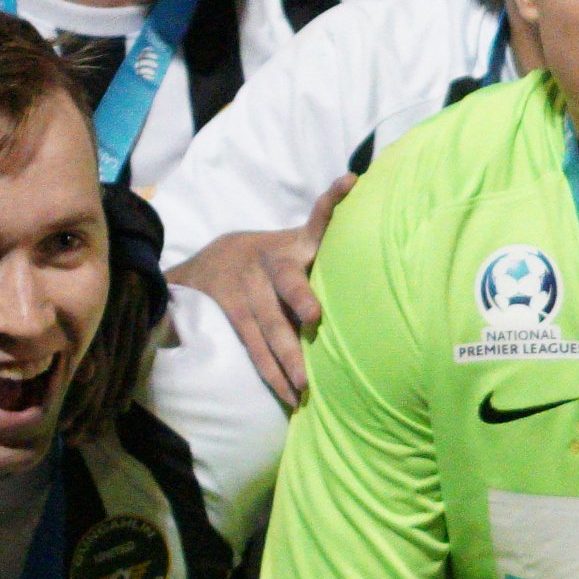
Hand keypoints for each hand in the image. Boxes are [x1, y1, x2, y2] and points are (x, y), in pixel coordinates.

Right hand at [168, 179, 349, 406]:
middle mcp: (270, 264)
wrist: (211, 262)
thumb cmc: (276, 258)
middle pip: (286, 280)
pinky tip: (288, 395)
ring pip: (266, 325)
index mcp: (295, 245)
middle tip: (315, 317)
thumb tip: (368, 204)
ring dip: (286, 357)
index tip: (349, 183)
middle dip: (300, 297)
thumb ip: (329, 234)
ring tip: (305, 385)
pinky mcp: (231, 316)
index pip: (319, 218)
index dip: (332, 201)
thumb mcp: (298, 242)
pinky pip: (252, 347)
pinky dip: (270, 372)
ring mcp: (246, 292)